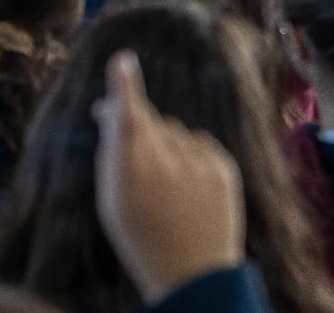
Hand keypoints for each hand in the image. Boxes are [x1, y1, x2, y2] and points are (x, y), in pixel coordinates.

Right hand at [93, 50, 244, 305]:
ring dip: (164, 143)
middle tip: (127, 149)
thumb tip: (112, 112)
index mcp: (132, 170)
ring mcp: (199, 164)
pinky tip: (186, 183)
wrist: (194, 273)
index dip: (124, 86)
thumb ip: (110, 151)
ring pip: (172, 129)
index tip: (124, 60)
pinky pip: (198, 141)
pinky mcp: (223, 168)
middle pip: (147, 120)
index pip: (128, 116)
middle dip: (135, 124)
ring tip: (163, 182)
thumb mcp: (110, 197)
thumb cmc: (139, 235)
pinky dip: (189, 153)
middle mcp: (167, 161)